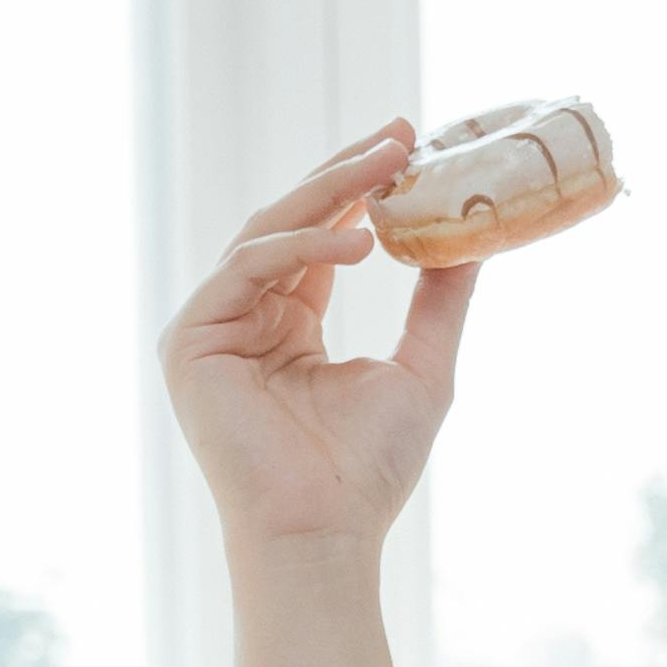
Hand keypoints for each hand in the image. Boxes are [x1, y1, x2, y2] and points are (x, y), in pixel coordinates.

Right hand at [161, 122, 478, 555]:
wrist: (324, 534)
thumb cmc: (368, 471)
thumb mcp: (421, 367)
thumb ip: (439, 300)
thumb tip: (477, 238)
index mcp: (289, 324)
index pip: (321, 236)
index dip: (361, 187)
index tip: (410, 141)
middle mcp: (245, 317)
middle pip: (292, 222)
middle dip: (346, 172)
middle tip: (400, 131)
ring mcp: (212, 327)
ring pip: (268, 232)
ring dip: (330, 194)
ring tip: (390, 169)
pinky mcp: (188, 341)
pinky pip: (247, 267)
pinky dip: (302, 247)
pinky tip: (358, 241)